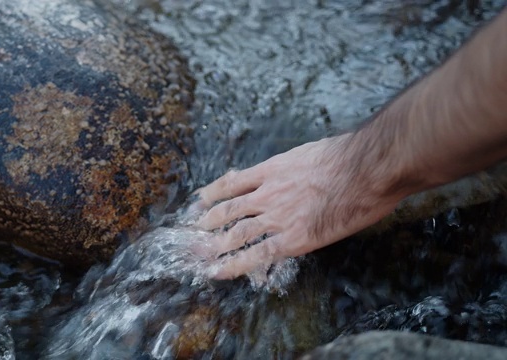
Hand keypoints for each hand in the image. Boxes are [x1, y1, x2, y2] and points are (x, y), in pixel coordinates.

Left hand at [193, 134, 402, 278]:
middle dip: (207, 222)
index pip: (234, 183)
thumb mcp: (312, 152)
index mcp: (273, 170)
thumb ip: (297, 164)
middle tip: (192, 232)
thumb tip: (298, 170)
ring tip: (199, 254)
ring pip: (236, 232)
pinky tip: (218, 272)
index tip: (200, 199)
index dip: (214, 192)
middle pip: (228, 209)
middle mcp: (268, 193)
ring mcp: (278, 216)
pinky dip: (235, 265)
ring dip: (215, 245)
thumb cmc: (349, 155)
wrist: (366, 168)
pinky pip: (257, 255)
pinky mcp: (294, 239)